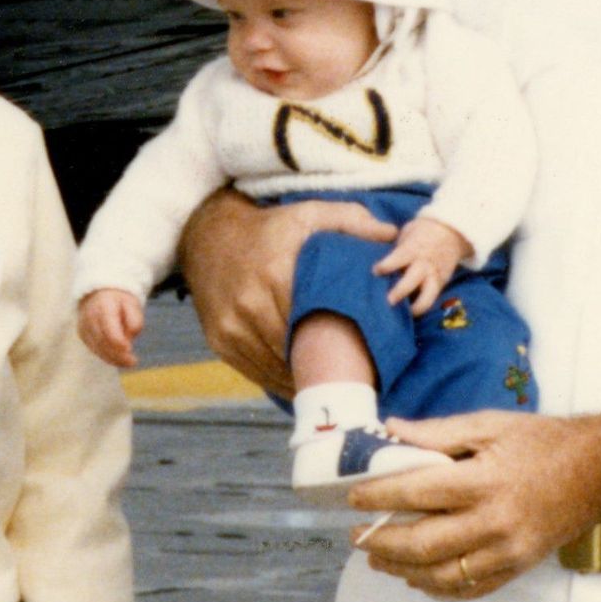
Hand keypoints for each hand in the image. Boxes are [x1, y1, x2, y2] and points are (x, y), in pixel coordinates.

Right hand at [78, 289, 145, 367]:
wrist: (98, 293)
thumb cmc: (119, 301)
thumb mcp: (132, 304)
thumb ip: (135, 319)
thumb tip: (131, 337)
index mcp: (104, 306)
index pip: (109, 328)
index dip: (118, 342)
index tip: (130, 349)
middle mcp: (90, 317)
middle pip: (102, 341)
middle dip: (118, 354)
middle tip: (133, 362)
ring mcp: (84, 327)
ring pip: (97, 348)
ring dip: (113, 359)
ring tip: (129, 362)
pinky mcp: (83, 335)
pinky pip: (94, 349)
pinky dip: (107, 356)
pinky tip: (119, 360)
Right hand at [178, 191, 399, 398]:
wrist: (209, 237)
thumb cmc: (270, 228)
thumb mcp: (309, 214)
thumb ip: (351, 222)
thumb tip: (392, 234)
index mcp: (276, 274)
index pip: (313, 324)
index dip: (337, 346)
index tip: (362, 359)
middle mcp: (249, 304)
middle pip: (294, 351)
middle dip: (321, 368)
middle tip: (352, 380)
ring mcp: (231, 326)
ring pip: (274, 367)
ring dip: (301, 380)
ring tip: (330, 387)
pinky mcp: (219, 341)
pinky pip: (254, 371)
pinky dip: (277, 380)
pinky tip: (300, 385)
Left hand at [346, 410, 600, 597]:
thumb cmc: (544, 441)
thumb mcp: (490, 424)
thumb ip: (437, 432)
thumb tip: (389, 430)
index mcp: (483, 480)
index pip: (415, 493)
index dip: (377, 497)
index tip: (352, 498)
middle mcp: (494, 521)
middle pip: (422, 544)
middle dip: (380, 543)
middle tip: (356, 537)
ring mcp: (508, 551)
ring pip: (442, 575)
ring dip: (402, 571)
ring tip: (378, 560)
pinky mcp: (519, 566)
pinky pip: (471, 589)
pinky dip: (438, 588)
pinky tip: (418, 578)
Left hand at [382, 214, 471, 313]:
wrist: (452, 233)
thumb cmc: (421, 232)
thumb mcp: (408, 234)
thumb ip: (397, 249)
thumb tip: (376, 262)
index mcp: (413, 249)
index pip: (399, 258)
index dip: (386, 266)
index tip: (376, 271)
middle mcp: (424, 265)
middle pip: (411, 282)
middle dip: (399, 293)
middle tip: (387, 302)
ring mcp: (434, 277)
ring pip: (426, 299)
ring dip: (414, 308)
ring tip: (402, 314)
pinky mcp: (440, 286)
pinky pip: (430, 300)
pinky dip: (420, 307)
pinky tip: (408, 312)